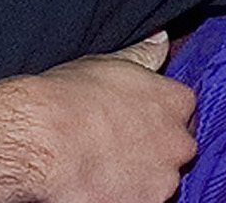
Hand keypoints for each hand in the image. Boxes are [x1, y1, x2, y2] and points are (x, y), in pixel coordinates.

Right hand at [0, 38, 193, 202]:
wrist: (43, 140)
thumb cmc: (71, 98)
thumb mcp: (110, 63)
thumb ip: (144, 55)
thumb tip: (162, 39)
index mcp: (177, 102)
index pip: (182, 111)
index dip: (155, 118)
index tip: (133, 123)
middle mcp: (179, 143)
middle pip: (174, 150)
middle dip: (152, 151)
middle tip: (115, 149)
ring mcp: (163, 180)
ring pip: (158, 181)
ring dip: (137, 178)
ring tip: (102, 170)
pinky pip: (138, 201)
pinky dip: (121, 198)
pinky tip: (96, 187)